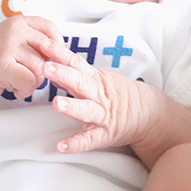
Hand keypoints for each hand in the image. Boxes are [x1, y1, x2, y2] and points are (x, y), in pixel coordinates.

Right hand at [0, 14, 67, 100]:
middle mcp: (15, 30)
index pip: (49, 27)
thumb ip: (35, 41)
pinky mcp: (3, 65)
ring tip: (21, 82)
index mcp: (20, 22)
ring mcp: (8, 46)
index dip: (56, 45)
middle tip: (33, 75)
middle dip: (46, 68)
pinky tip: (16, 90)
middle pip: (49, 51)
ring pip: (40, 68)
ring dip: (35, 82)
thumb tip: (63, 54)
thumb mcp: (14, 39)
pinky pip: (29, 81)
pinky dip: (26, 90)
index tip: (51, 58)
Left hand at [45, 53, 162, 153]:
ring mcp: (102, 115)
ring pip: (86, 109)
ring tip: (56, 103)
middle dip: (63, 74)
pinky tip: (61, 146)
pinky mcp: (104, 135)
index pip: (75, 62)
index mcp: (94, 77)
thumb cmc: (114, 92)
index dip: (60, 53)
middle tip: (46, 67)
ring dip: (71, 106)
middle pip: (80, 82)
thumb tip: (47, 57)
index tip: (44, 44)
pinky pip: (89, 140)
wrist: (145, 113)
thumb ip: (73, 70)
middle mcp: (97, 94)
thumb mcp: (97, 76)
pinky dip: (76, 143)